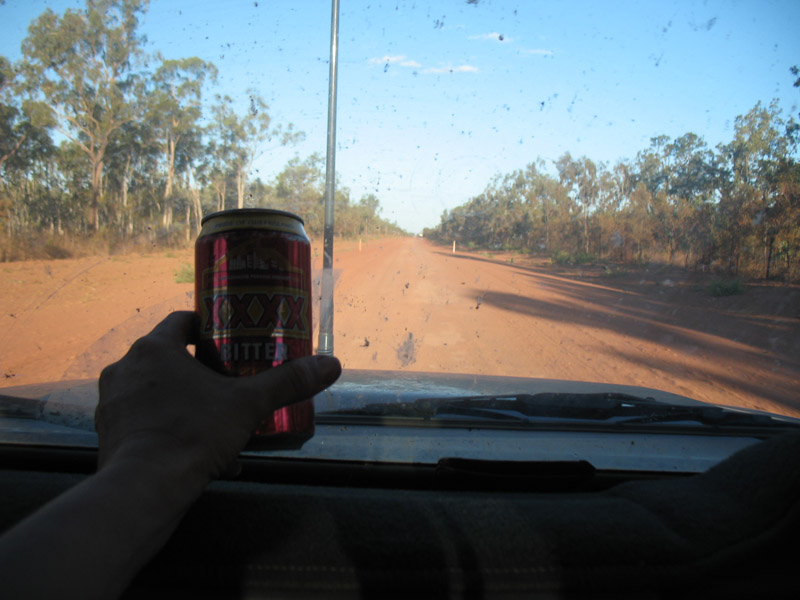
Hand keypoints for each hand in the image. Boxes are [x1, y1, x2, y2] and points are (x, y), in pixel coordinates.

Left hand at [95, 311, 340, 485]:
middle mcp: (125, 367)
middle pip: (169, 357)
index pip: (182, 321)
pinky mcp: (106, 433)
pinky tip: (198, 453)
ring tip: (216, 422)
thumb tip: (332, 364)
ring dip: (184, 401)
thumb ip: (287, 383)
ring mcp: (111, 402)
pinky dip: (169, 429)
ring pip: (155, 392)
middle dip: (200, 370)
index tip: (230, 342)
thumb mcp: (248, 405)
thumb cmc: (193, 433)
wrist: (143, 489)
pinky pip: (144, 421)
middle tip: (229, 383)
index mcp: (154, 348)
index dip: (209, 328)